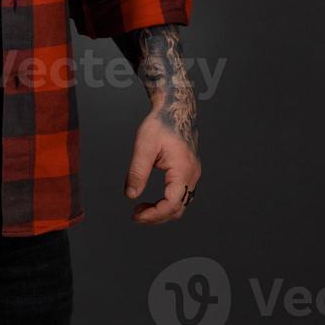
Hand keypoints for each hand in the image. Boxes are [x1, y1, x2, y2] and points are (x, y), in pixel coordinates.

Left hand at [125, 107, 200, 224]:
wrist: (176, 108)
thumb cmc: (161, 123)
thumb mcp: (144, 146)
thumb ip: (137, 172)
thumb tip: (131, 195)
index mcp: (183, 169)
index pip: (172, 203)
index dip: (154, 214)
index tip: (136, 215)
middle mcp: (192, 174)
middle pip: (179, 209)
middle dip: (157, 216)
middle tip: (136, 214)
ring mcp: (193, 174)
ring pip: (181, 204)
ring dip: (162, 211)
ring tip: (141, 208)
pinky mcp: (189, 172)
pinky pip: (181, 195)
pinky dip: (167, 202)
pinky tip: (152, 200)